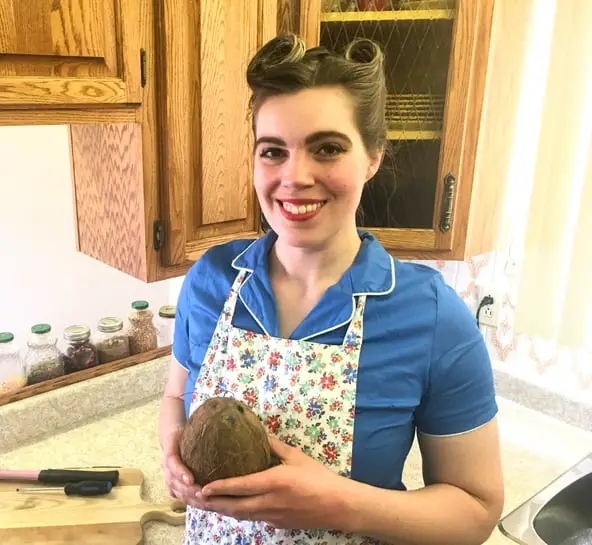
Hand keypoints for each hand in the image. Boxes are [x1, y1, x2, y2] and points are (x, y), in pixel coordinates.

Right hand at [161, 426, 202, 506]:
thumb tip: (216, 427)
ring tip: (204, 501)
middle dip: (188, 490)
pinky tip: (200, 504)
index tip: (191, 480)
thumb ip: (198, 431)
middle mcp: (165, 467)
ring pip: (176, 491)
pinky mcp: (171, 485)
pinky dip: (189, 501)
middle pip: (175, 482)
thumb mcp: (188, 429)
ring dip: (190, 498)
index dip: (181, 473)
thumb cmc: (184, 433)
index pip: (173, 463)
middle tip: (203, 494)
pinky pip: (178, 496)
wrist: (171, 438)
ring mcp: (167, 477)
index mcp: (169, 452)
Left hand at [199, 436, 350, 529]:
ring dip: (223, 510)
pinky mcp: (278, 524)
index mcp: (275, 482)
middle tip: (195, 498)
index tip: (203, 487)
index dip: (220, 488)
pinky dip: (238, 515)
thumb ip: (275, 446)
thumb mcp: (297, 457)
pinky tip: (231, 509)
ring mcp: (273, 517)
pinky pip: (253, 519)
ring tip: (206, 504)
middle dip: (213, 504)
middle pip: (235, 507)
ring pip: (241, 516)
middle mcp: (270, 502)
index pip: (241, 487)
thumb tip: (258, 434)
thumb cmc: (319, 477)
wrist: (338, 505)